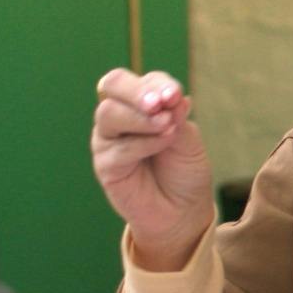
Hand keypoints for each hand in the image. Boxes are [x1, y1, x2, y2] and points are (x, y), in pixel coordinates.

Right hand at [91, 69, 214, 269]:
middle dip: (137, 91)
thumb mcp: (188, 139)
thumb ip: (176, 117)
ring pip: (109, 113)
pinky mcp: (104, 165)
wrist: (182, 211)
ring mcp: (108, 139)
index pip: (141, 81)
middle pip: (113, 85)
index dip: (157, 84)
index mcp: (140, 102)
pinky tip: (163, 144)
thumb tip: (173, 97)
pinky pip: (118, 148)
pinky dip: (143, 143)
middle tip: (160, 102)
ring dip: (141, 118)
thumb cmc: (184, 171)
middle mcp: (120, 116)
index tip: (176, 96)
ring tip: (168, 127)